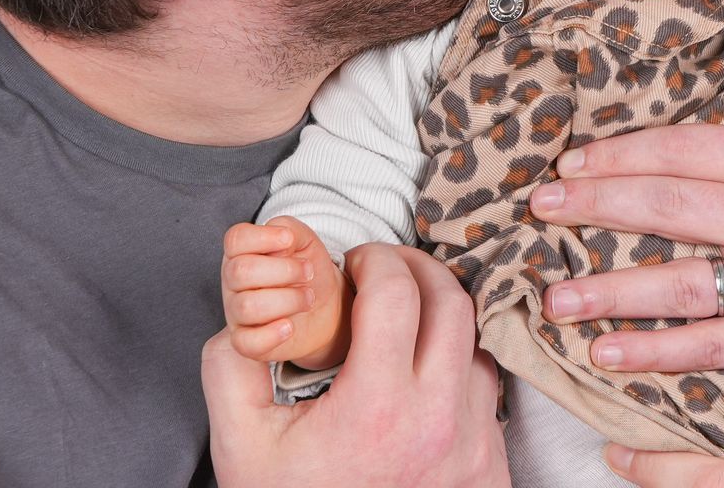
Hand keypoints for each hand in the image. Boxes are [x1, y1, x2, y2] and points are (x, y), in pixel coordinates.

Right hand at [203, 243, 508, 487]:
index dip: (375, 259)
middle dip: (417, 267)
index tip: (356, 261)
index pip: (396, 292)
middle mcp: (437, 422)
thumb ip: (232, 368)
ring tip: (405, 317)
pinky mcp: (491, 465)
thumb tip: (249, 316)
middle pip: (452, 302)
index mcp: (376, 408)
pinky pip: (488, 390)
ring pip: (477, 344)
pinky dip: (459, 364)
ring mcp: (473, 444)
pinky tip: (424, 369)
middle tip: (385, 267)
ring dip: (442, 316)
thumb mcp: (241, 445)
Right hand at [220, 217, 349, 367]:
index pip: (235, 239)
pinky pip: (246, 342)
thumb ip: (289, 229)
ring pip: (247, 307)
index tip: (290, 241)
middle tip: (308, 273)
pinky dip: (272, 334)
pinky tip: (290, 325)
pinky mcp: (246, 342)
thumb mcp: (304, 240)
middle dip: (284, 270)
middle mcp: (233, 282)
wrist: (325, 306)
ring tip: (307, 297)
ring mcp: (236, 314)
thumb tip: (281, 239)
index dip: (264, 237)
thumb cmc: (307, 269)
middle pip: (240, 272)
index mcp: (242, 252)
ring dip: (288, 300)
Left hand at [530, 29, 723, 381]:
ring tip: (554, 295)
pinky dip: (653, 352)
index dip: (623, 154)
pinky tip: (604, 350)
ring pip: (681, 285)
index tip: (572, 161)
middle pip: (671, 209)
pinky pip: (708, 347)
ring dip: (609, 290)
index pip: (688, 150)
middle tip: (539, 207)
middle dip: (597, 206)